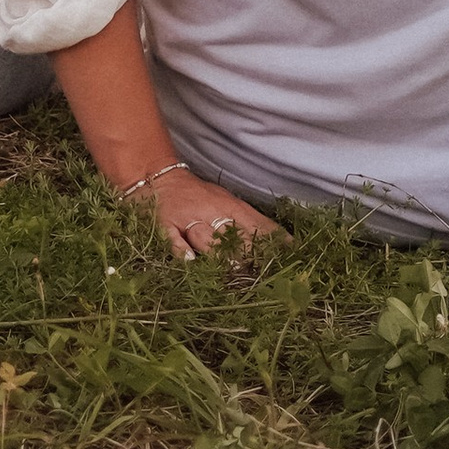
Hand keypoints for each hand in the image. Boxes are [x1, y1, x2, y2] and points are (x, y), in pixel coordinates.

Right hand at [141, 163, 280, 258]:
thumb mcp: (224, 202)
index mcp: (229, 205)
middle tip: (266, 272)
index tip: (290, 256)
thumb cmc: (198, 195)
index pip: (255, 223)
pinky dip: (181, 249)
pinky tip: (189, 261)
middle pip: (233, 232)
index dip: (272, 240)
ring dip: (220, 253)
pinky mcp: (164, 224)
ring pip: (206, 236)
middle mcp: (210, 210)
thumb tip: (282, 243)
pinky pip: (173, 238)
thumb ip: (248, 222)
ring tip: (234, 270)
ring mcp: (187, 217)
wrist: (158, 176)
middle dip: (250, 252)